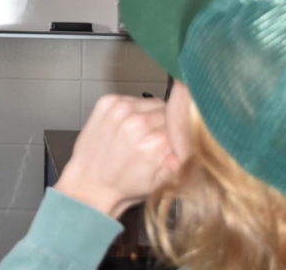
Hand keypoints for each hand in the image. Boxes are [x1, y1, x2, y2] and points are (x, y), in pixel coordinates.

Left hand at [54, 94, 180, 217]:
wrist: (90, 184)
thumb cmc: (124, 185)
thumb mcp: (163, 181)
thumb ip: (182, 160)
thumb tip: (195, 145)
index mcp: (155, 143)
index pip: (182, 126)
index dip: (179, 136)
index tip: (175, 143)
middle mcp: (137, 123)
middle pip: (168, 112)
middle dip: (166, 126)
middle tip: (154, 141)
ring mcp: (120, 110)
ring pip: (152, 103)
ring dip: (149, 116)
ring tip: (139, 135)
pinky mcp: (107, 103)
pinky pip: (132, 99)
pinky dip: (132, 110)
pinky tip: (125, 126)